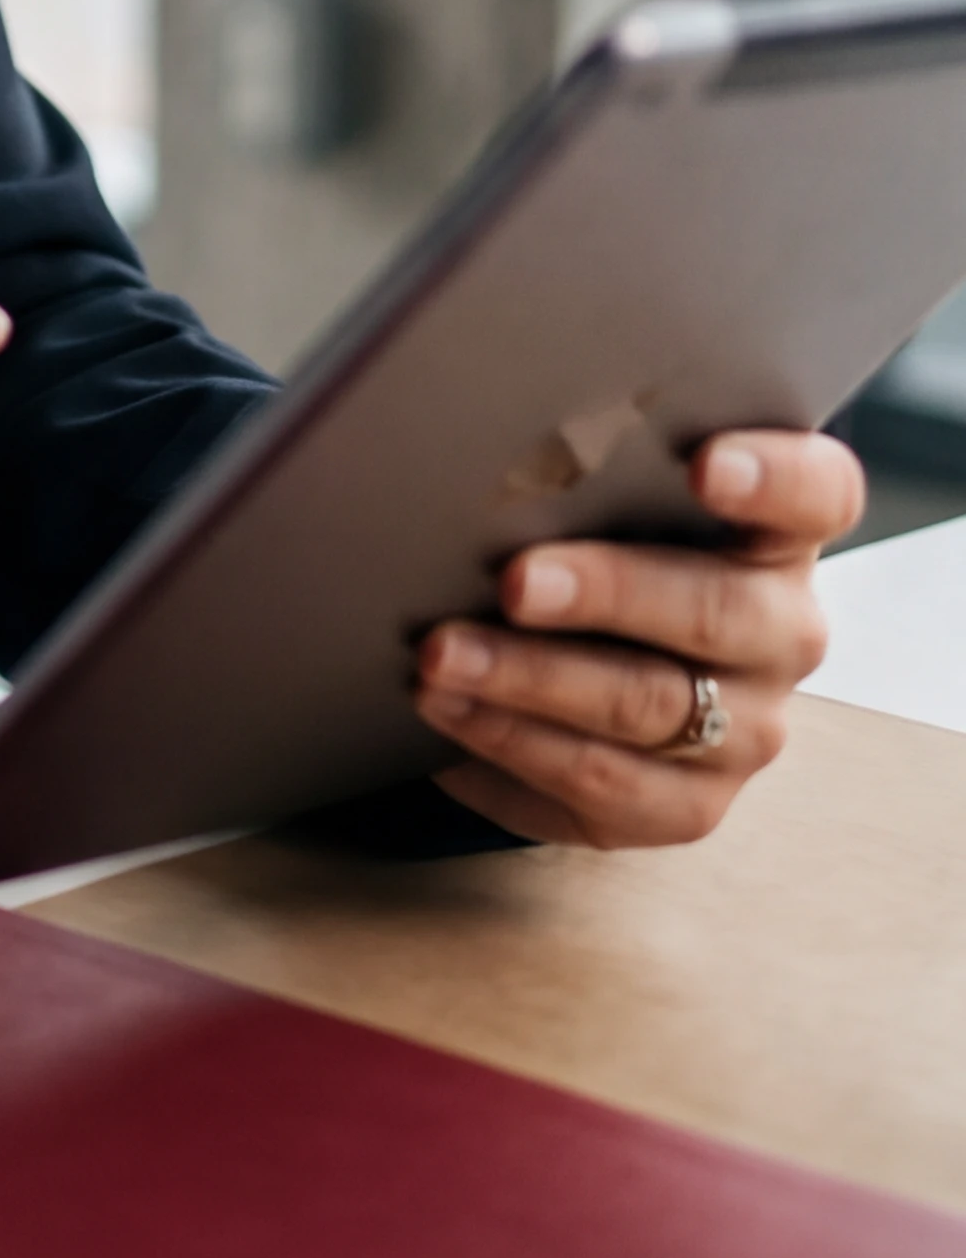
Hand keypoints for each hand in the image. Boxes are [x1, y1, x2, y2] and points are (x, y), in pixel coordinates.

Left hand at [409, 428, 864, 845]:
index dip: (771, 477)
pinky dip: (513, 745)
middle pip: (714, 610)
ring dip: (530, 682)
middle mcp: (785, 633)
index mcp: (783, 532)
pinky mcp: (692, 805)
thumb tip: (487, 451)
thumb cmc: (603, 544)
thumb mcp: (612, 500)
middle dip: (605, 593)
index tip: (705, 465)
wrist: (605, 657)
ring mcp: (748, 729)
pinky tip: (451, 714)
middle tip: (514, 582)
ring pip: (647, 707)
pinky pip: (603, 782)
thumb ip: (591, 472)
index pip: (817, 493)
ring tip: (440, 658)